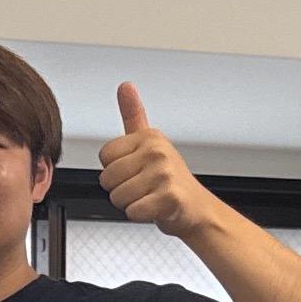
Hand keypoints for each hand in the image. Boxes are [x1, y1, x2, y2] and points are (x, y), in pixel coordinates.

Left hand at [94, 83, 227, 240]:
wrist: (196, 209)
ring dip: (130, 204)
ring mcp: (164, 173)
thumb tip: (125, 85)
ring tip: (149, 197)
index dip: (115, 169)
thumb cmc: (169, 180)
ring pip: (117, 197)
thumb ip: (134, 115)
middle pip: (107, 178)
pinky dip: (140, 215)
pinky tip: (155, 208)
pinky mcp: (169, 197)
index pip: (104, 156)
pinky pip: (132, 211)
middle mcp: (157, 151)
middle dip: (120, 189)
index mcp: (149, 137)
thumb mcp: (150, 143)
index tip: (137, 171)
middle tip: (143, 188)